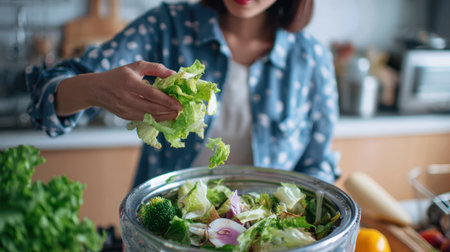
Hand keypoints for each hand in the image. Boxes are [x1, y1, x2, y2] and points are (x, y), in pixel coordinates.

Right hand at [56, 61, 182, 121]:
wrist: (95, 89)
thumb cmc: (118, 76)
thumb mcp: (135, 66)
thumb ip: (155, 68)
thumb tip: (173, 73)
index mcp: (129, 83)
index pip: (152, 94)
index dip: (167, 100)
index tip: (179, 104)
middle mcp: (126, 98)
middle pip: (151, 108)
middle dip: (168, 111)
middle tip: (180, 110)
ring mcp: (124, 109)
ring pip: (148, 116)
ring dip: (164, 117)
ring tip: (175, 114)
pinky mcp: (124, 116)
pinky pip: (143, 119)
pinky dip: (155, 119)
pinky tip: (164, 116)